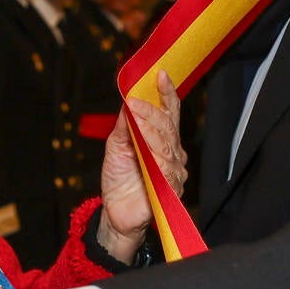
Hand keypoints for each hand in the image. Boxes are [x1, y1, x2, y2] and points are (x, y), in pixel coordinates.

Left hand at [97, 71, 186, 262]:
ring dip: (150, 130)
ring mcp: (174, 171)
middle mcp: (172, 153)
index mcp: (162, 140)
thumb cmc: (119, 179)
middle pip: (168, 126)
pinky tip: (146, 148)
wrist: (115, 214)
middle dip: (152, 111)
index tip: (160, 75)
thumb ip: (124, 125)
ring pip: (167, 146)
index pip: (169, 112)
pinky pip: (166, 169)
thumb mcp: (116, 146)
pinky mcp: (170, 189)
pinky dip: (155, 156)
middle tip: (135, 100)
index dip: (167, 93)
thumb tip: (127, 100)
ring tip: (136, 117)